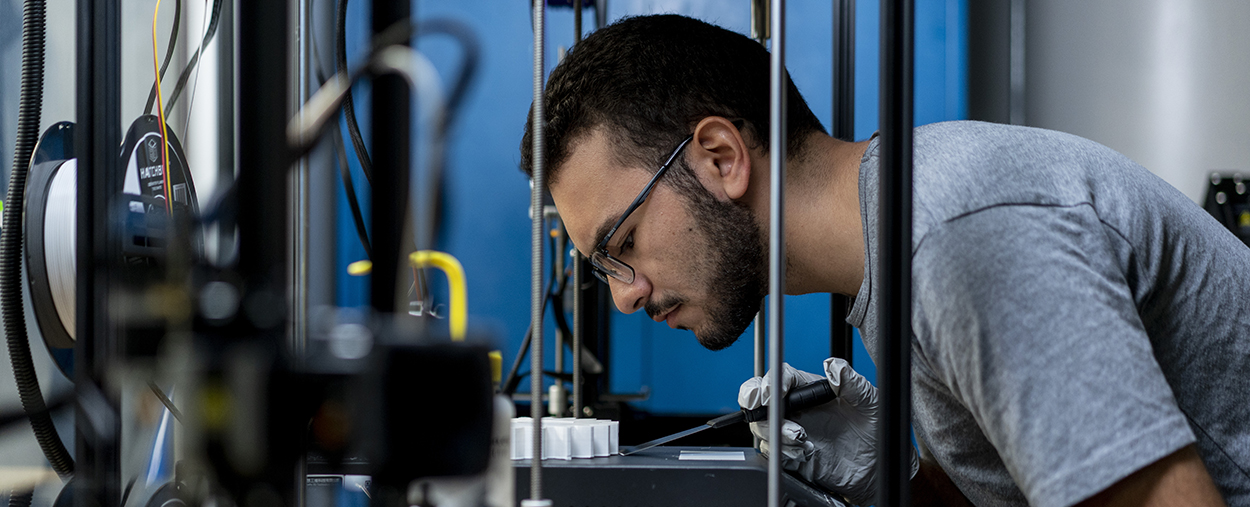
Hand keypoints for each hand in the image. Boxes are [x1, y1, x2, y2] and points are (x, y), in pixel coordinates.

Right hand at [738, 358, 916, 505]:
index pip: (780, 377)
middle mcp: (797, 409)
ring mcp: (792, 433)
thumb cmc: (875, 430)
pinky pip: (773, 454)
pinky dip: (783, 453)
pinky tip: (805, 452)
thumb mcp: (869, 401)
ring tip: (801, 437)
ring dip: (775, 432)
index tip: (773, 392)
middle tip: (764, 408)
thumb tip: (834, 366)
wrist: (878, 466)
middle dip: (755, 402)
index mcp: (810, 390)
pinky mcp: (793, 456)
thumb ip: (852, 382)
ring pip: (762, 428)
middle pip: (759, 399)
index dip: (771, 382)